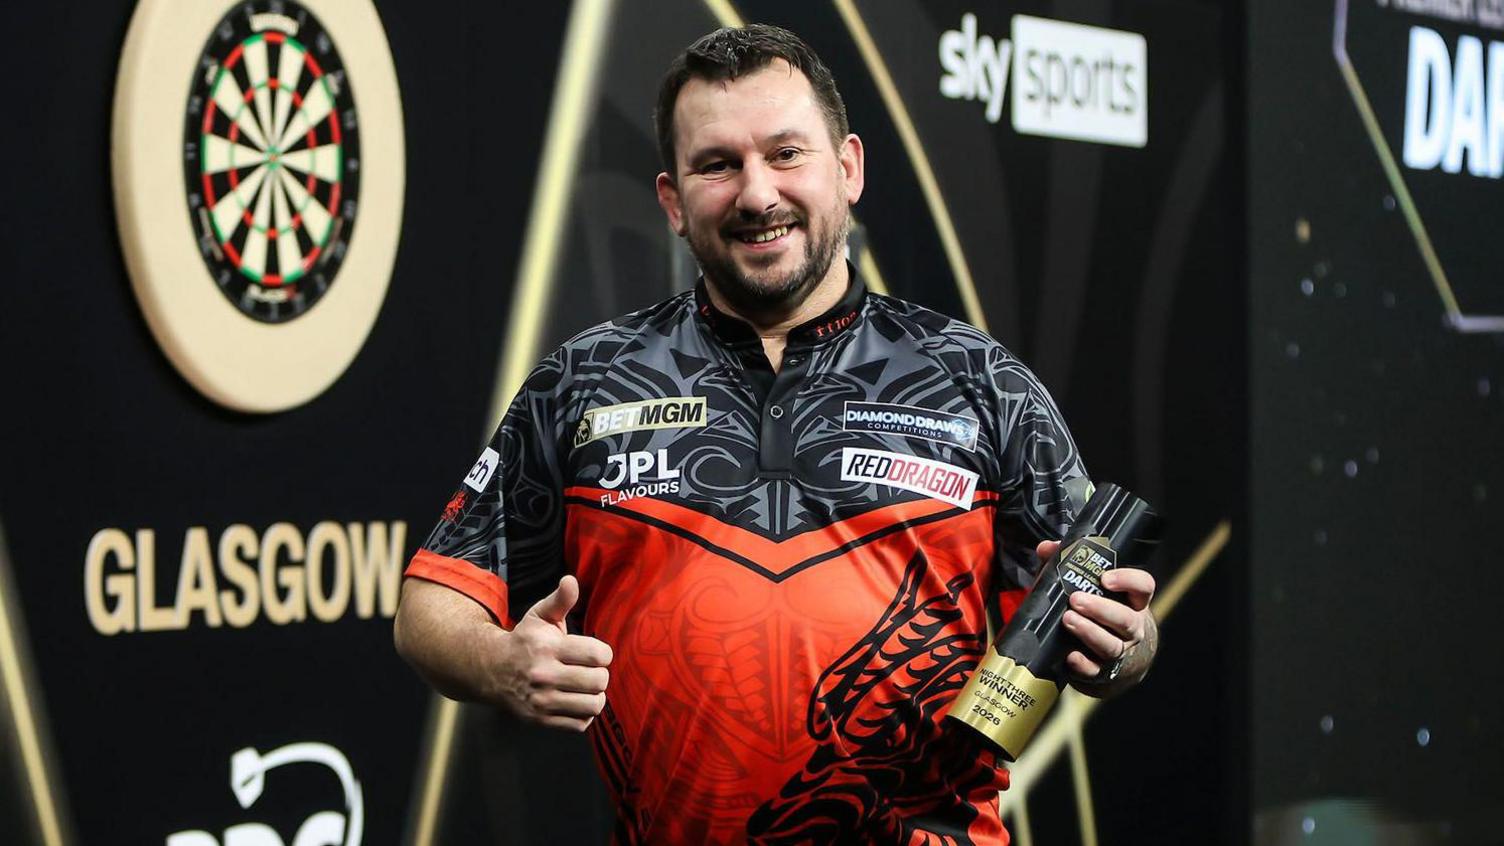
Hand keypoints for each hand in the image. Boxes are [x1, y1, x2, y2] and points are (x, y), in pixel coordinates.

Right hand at [494, 575, 613, 730]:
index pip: (598, 655)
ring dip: (595, 696)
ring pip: (593, 705)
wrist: (491, 671)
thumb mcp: (539, 616)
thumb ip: (560, 600)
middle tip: (591, 671)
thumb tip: (571, 580)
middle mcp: (544, 675)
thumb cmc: (524, 641)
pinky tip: (575, 701)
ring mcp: (541, 701)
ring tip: (586, 688)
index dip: (603, 653)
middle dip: (600, 674)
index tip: (595, 653)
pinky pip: (580, 724)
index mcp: (548, 648)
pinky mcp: (540, 720)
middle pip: (599, 681)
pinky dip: (583, 714)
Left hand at [1035, 540, 1157, 692]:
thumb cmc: (1093, 609)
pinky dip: (1082, 664)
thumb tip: (1047, 548)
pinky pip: (1095, 670)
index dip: (1129, 581)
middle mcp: (1131, 627)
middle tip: (1076, 600)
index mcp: (1131, 601)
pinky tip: (1069, 655)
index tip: (1105, 577)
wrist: (1102, 654)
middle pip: (1126, 620)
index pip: (1144, 587)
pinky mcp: (1101, 670)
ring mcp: (1119, 650)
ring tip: (1068, 619)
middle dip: (1101, 609)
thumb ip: (1065, 564)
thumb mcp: (1082, 584)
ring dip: (1089, 632)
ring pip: (1111, 645)